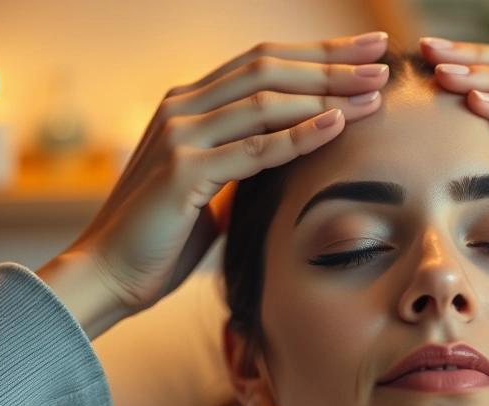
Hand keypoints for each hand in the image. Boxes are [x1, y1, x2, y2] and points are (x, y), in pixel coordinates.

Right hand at [37, 32, 389, 337]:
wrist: (106, 274)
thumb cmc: (161, 237)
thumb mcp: (212, 187)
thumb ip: (244, 161)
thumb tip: (292, 152)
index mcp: (189, 104)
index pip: (263, 63)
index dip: (317, 52)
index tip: (366, 49)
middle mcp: (181, 108)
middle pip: (269, 68)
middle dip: (331, 62)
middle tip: (383, 59)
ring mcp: (179, 136)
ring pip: (265, 100)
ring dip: (325, 94)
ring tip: (373, 93)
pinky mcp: (182, 173)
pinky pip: (253, 149)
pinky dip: (298, 136)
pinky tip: (337, 125)